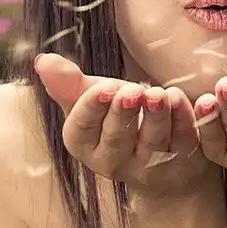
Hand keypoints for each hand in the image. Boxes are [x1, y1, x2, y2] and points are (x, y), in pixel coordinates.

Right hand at [33, 53, 212, 197]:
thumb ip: (68, 83)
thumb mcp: (92, 99)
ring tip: (159, 94)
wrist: (157, 154)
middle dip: (124, 115)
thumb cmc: (117, 120)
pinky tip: (180, 98)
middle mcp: (114, 162)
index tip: (105, 87)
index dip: (92, 107)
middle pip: (116, 140)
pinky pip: (184, 143)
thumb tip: (42, 60)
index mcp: (85, 145)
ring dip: (157, 117)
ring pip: (153, 143)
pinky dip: (184, 121)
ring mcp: (150, 167)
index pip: (82, 129)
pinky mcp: (182, 164)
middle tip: (133, 91)